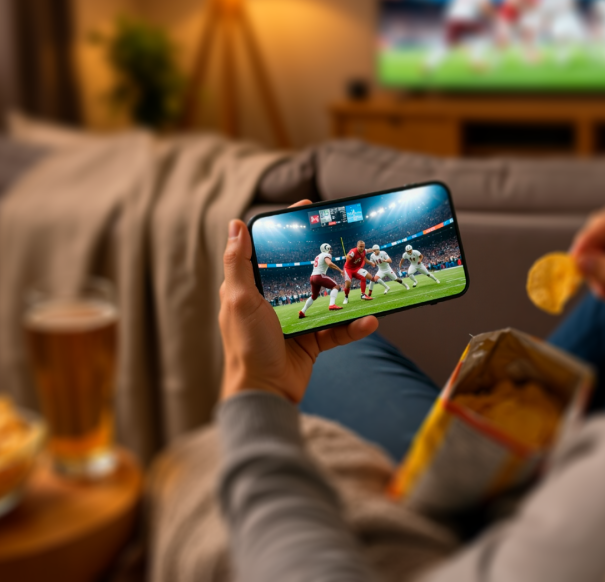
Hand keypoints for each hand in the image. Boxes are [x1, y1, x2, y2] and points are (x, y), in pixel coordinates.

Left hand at [219, 201, 377, 402]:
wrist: (264, 394)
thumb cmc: (247, 346)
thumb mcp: (240, 300)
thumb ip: (238, 263)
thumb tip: (235, 225)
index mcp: (252, 289)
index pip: (270, 250)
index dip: (287, 229)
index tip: (309, 211)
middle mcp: (273, 302)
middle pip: (304, 272)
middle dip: (326, 258)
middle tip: (346, 242)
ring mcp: (295, 322)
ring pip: (327, 301)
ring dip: (347, 295)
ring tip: (365, 284)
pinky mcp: (312, 342)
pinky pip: (337, 330)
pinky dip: (353, 327)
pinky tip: (369, 321)